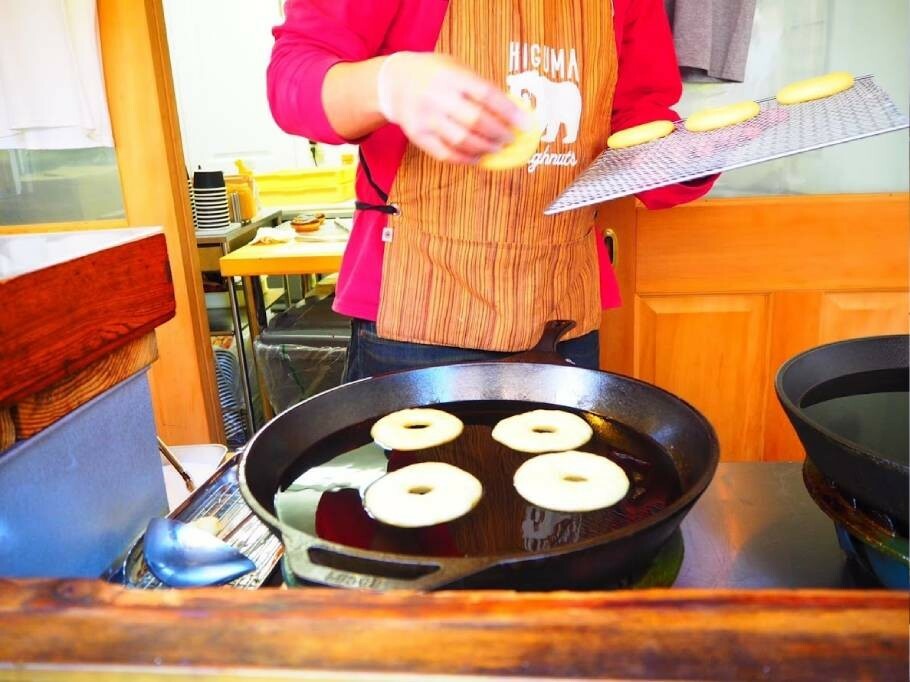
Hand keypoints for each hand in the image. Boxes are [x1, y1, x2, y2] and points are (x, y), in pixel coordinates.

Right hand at [377, 52, 528, 163]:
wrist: (394, 82)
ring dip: (485, 148)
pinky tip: (478, 158)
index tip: (526, 123)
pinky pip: (445, 154)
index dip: (509, 111)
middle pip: (475, 121)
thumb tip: (512, 112)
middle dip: (499, 133)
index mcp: (451, 76)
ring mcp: (426, 118)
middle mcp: (437, 96)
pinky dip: (465, 160)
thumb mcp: (456, 68)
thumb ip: (480, 87)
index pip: (486, 95)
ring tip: (497, 148)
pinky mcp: (418, 136)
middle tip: (510, 139)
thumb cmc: (433, 74)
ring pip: (462, 140)